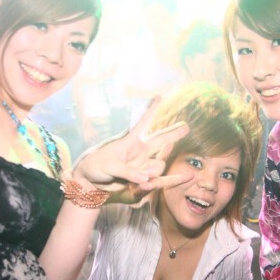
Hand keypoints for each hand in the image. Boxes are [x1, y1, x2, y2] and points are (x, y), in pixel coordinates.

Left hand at [72, 97, 190, 194]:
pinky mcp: (144, 179)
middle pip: (161, 140)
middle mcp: (141, 152)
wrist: (93, 182)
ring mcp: (144, 165)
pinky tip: (184, 177)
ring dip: (152, 172)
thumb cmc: (98, 166)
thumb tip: (146, 179)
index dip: (152, 110)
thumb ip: (128, 171)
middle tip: (186, 127)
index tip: (159, 97)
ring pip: (159, 166)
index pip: (143, 123)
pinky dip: (170, 180)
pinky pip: (159, 180)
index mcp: (131, 142)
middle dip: (174, 133)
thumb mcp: (110, 166)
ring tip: (138, 180)